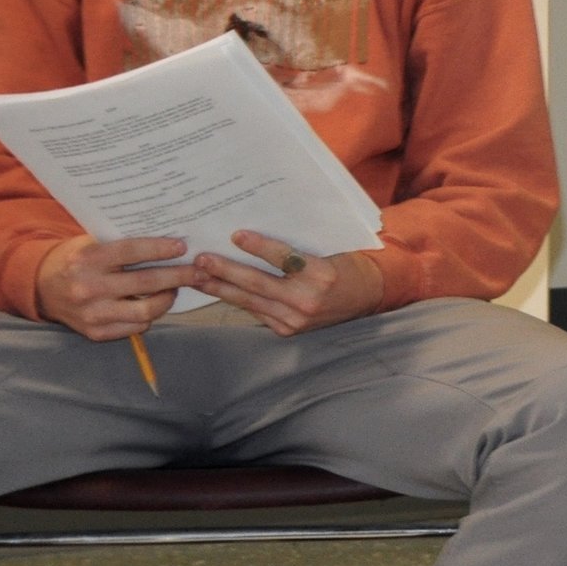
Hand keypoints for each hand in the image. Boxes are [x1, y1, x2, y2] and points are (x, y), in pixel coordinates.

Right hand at [34, 235, 199, 340]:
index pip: (131, 252)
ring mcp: (91, 313)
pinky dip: (149, 317)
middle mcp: (88, 288)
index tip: (182, 247)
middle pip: (146, 283)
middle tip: (199, 272)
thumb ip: (121, 243)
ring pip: (145, 312)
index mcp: (87, 259)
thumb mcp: (90, 243)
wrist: (40, 287)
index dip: (160, 249)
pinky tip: (154, 305)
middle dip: (179, 276)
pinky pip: (135, 328)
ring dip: (167, 299)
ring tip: (175, 289)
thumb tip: (168, 241)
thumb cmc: (75, 259)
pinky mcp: (95, 332)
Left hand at [191, 230, 382, 335]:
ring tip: (198, 277)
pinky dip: (237, 300)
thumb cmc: (346, 266)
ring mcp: (297, 319)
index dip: (259, 247)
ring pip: (251, 301)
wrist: (368, 296)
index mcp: (322, 276)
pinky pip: (257, 312)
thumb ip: (296, 249)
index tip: (236, 235)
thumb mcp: (328, 251)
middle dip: (226, 270)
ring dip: (222, 288)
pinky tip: (218, 290)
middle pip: (259, 284)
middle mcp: (308, 300)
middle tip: (201, 260)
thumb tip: (255, 235)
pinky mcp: (289, 330)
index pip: (284, 259)